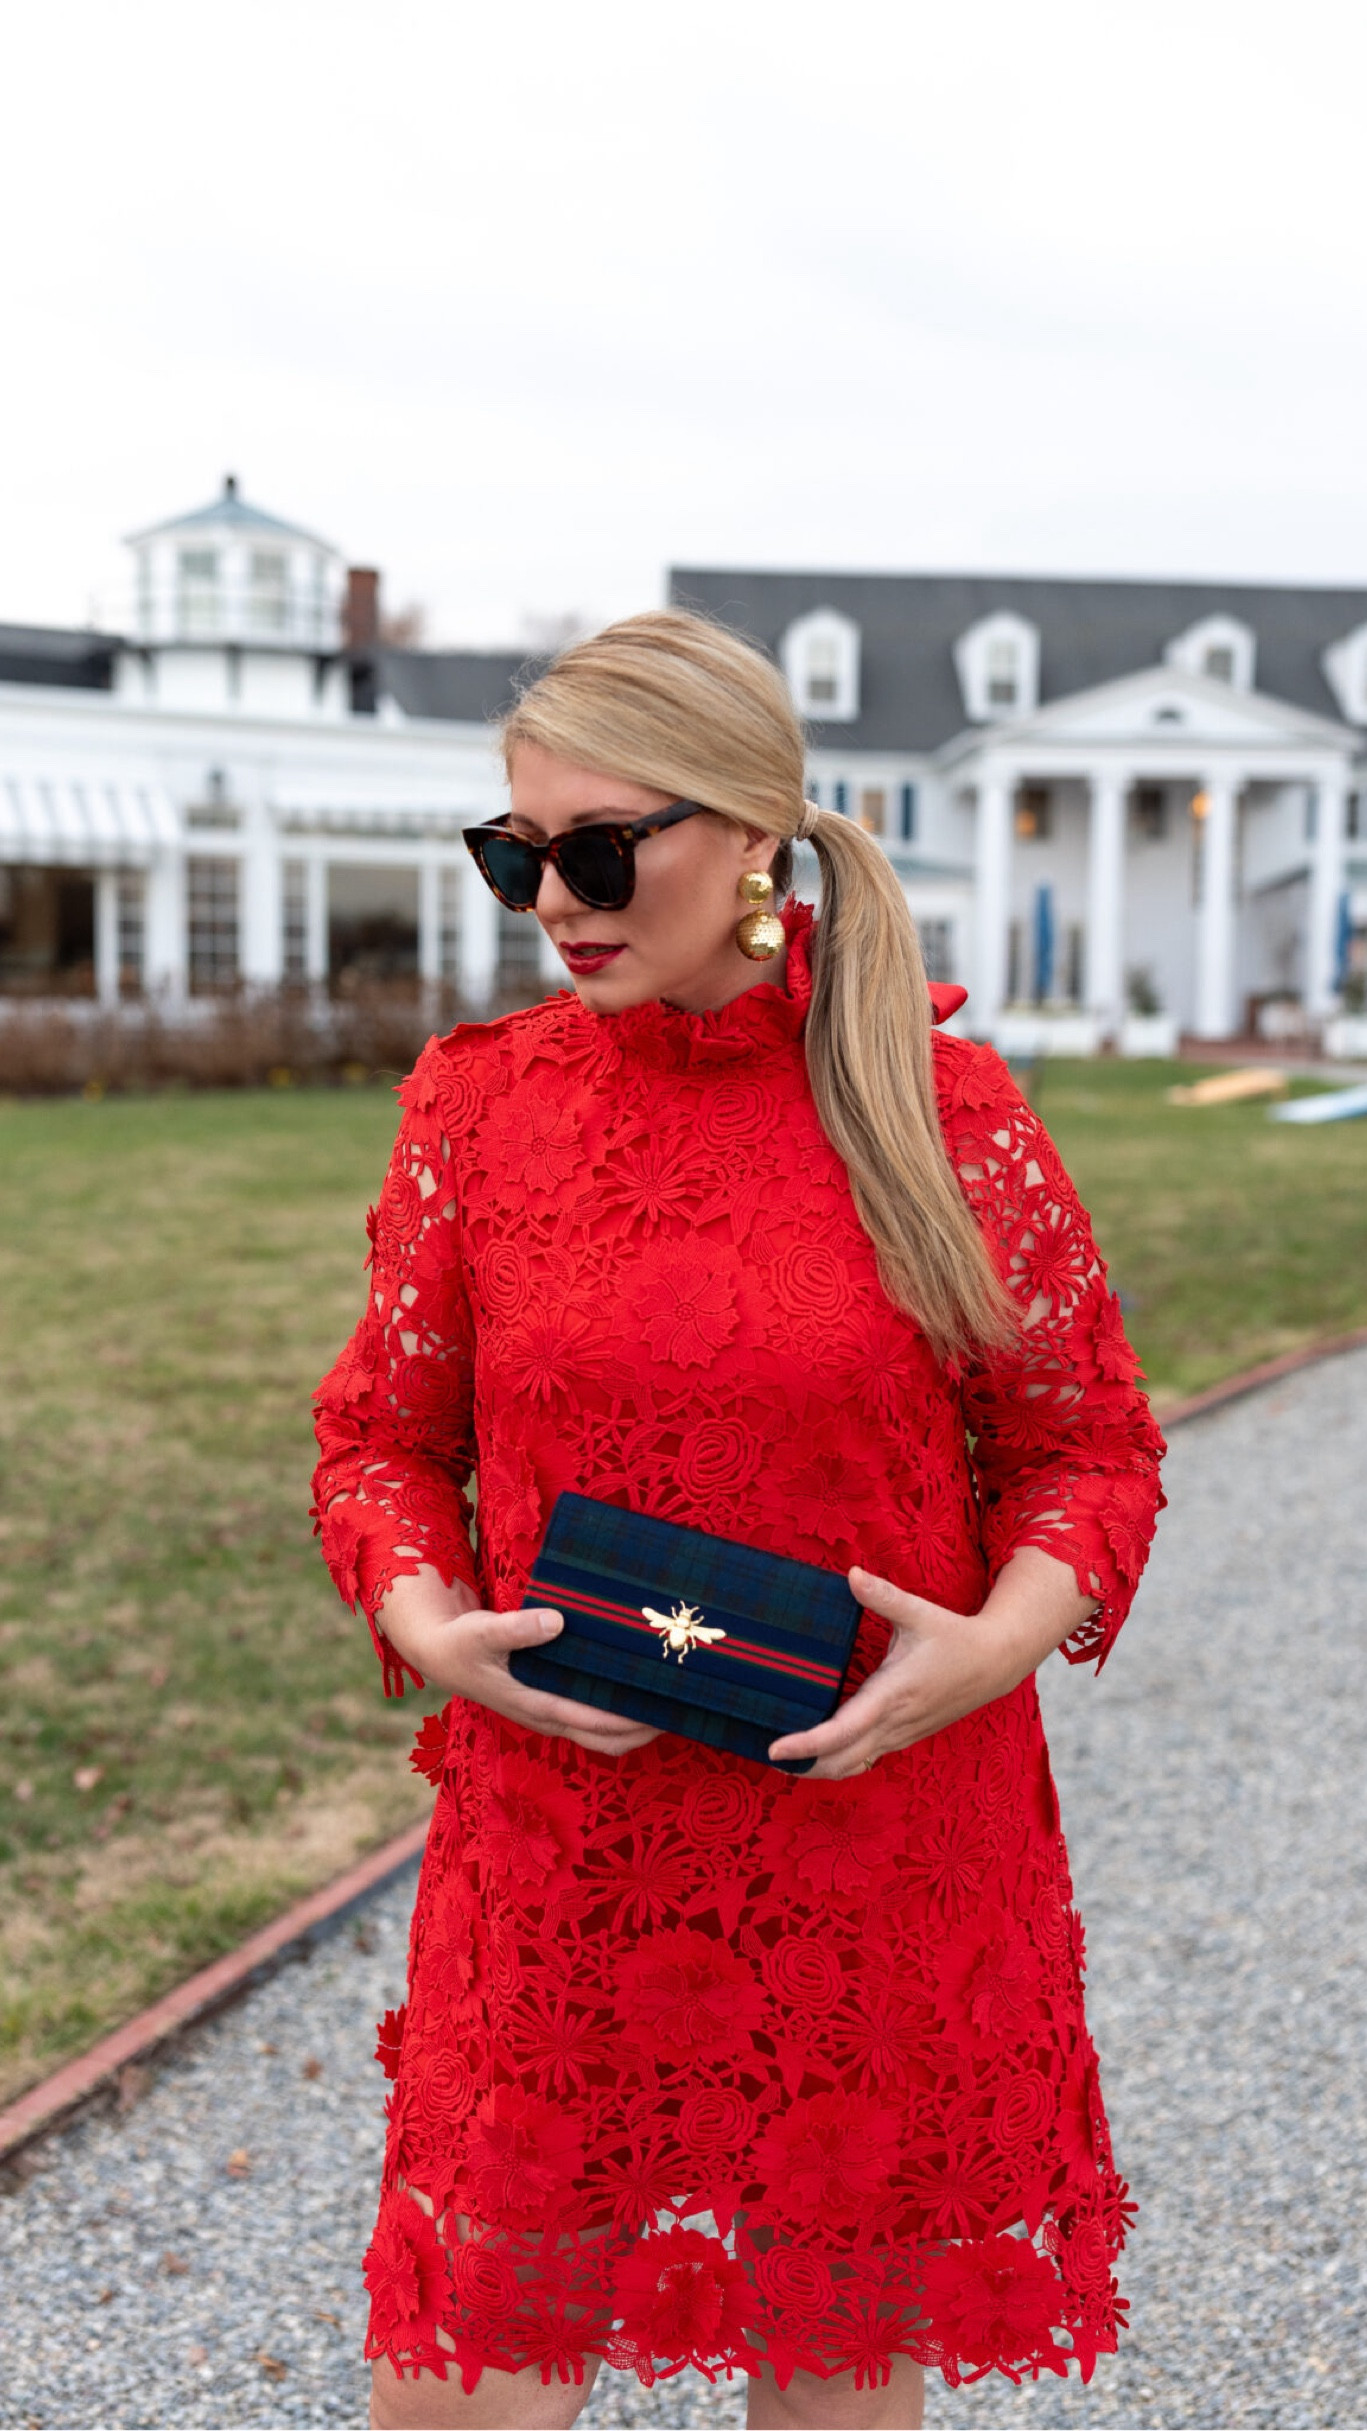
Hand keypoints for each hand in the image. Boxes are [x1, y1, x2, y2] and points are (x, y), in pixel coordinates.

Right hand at [377, 1565, 659, 1757]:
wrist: (441, 1652)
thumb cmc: (463, 1643)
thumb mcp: (483, 1631)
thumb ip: (517, 1628)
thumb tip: (556, 1620)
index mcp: (536, 1705)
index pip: (594, 1723)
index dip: (632, 1721)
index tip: (665, 1709)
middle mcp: (548, 1717)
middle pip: (607, 1739)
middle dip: (645, 1729)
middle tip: (683, 1705)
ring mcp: (550, 1713)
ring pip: (602, 1732)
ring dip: (635, 1722)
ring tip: (669, 1697)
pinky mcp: (550, 1701)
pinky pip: (592, 1716)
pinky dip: (617, 1710)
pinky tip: (634, 1684)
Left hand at [766, 1548, 1094, 1780]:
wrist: (994, 1664)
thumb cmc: (954, 1637)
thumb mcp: (918, 1613)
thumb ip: (882, 1596)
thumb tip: (851, 1573)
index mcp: (891, 1694)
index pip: (841, 1731)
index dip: (807, 1744)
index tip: (775, 1749)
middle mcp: (893, 1723)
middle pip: (840, 1761)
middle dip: (803, 1765)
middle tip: (764, 1756)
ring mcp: (900, 1735)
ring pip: (853, 1765)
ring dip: (820, 1768)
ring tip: (785, 1761)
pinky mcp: (905, 1737)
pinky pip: (867, 1759)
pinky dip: (840, 1762)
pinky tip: (821, 1755)